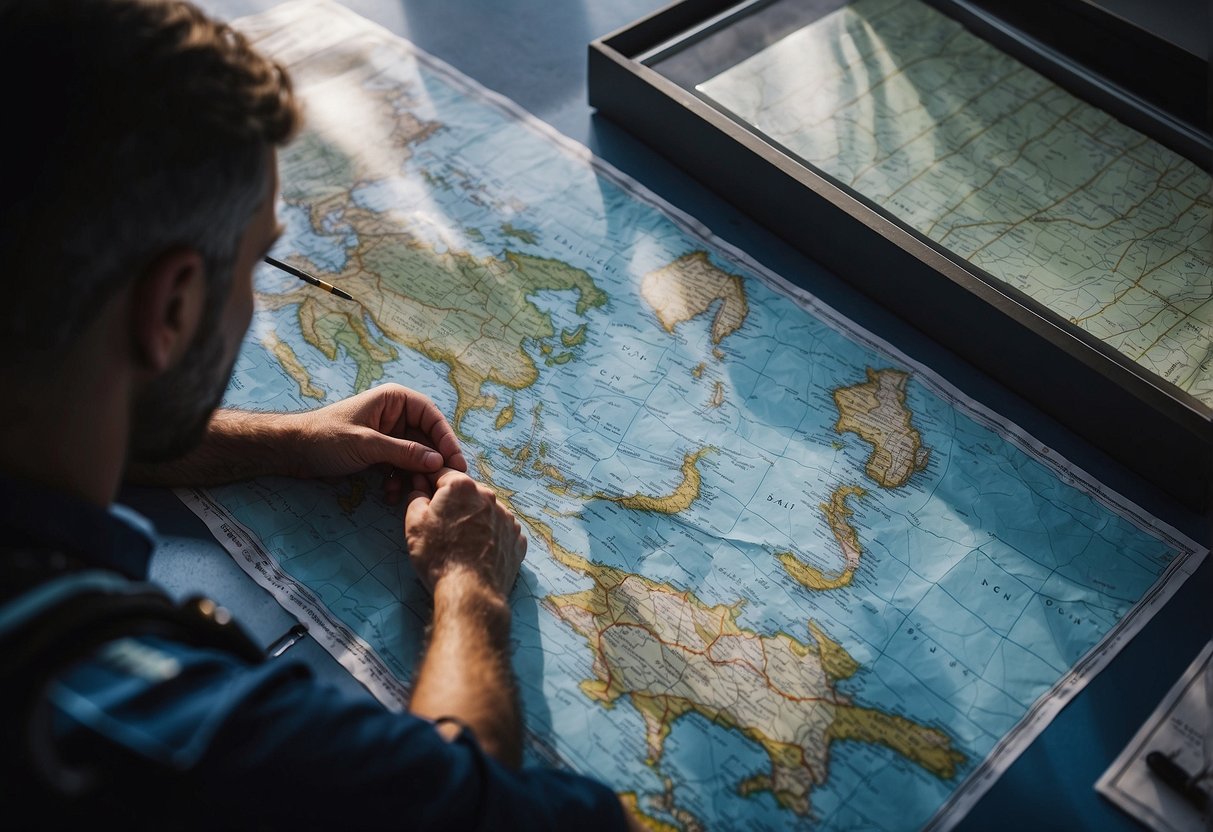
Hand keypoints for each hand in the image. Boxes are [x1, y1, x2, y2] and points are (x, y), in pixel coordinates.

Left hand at [284, 384, 465, 502]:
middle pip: (426, 439)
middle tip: (440, 485)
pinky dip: (399, 480)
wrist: (292, 451)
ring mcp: (388, 435)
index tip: (455, 461)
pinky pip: (400, 467)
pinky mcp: (380, 454)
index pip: (431, 416)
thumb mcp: (367, 444)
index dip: (446, 438)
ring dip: (413, 475)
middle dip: (430, 463)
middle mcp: (395, 415)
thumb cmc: (325, 437)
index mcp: (394, 400)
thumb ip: (404, 452)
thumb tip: (438, 461)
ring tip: (411, 492)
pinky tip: (391, 493)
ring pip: (414, 456)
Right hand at [404, 468, 525, 597]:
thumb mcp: (413, 524)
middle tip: (441, 526)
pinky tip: (478, 550)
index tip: (424, 496)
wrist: (471, 592)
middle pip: (466, 492)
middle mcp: (489, 496)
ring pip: (485, 511)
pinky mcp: (517, 538)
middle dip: (454, 503)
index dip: (429, 484)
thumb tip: (421, 490)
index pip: (442, 474)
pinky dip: (490, 535)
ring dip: (473, 519)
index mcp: (462, 487)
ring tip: (461, 542)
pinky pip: (500, 529)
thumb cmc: (438, 556)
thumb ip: (416, 498)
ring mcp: (507, 517)